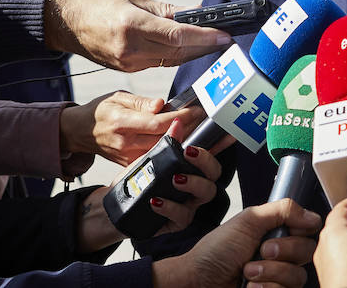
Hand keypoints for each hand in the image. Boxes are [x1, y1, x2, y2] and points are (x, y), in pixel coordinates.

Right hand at [45, 0, 231, 70]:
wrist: (70, 26)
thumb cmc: (102, 6)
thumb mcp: (135, 0)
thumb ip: (167, 10)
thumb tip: (196, 11)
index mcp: (132, 25)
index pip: (177, 35)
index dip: (203, 36)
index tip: (223, 35)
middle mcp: (131, 48)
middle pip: (178, 51)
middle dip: (205, 47)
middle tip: (225, 41)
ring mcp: (129, 63)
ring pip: (172, 61)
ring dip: (195, 54)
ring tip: (214, 44)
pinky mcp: (129, 70)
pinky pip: (160, 64)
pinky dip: (178, 57)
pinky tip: (191, 50)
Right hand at [60, 90, 209, 164]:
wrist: (81, 132)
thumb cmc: (102, 111)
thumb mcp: (118, 97)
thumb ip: (140, 102)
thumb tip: (161, 105)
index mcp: (121, 122)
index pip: (157, 123)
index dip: (180, 118)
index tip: (198, 110)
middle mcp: (126, 143)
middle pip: (165, 139)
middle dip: (189, 129)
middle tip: (210, 120)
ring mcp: (129, 157)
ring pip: (164, 152)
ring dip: (186, 142)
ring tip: (207, 131)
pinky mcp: (132, 165)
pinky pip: (158, 159)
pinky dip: (176, 152)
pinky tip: (192, 144)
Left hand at [80, 129, 222, 248]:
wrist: (118, 204)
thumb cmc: (139, 180)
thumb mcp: (151, 158)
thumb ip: (167, 142)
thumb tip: (177, 123)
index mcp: (192, 168)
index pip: (211, 154)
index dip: (223, 144)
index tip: (227, 134)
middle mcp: (196, 186)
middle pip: (214, 174)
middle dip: (205, 161)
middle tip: (188, 153)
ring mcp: (189, 204)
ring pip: (206, 194)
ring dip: (193, 183)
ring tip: (175, 178)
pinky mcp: (177, 222)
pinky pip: (182, 216)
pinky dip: (170, 207)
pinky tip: (156, 200)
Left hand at [151, 199, 321, 287]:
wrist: (197, 281)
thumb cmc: (214, 253)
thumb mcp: (248, 221)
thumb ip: (283, 211)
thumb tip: (313, 216)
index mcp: (276, 232)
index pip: (309, 230)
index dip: (300, 232)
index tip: (284, 232)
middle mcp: (280, 256)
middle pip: (307, 253)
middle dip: (282, 252)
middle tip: (261, 251)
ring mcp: (276, 278)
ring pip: (297, 277)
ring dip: (270, 273)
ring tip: (248, 272)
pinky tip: (250, 287)